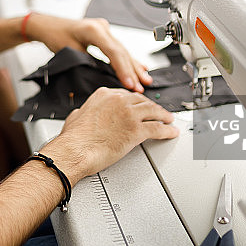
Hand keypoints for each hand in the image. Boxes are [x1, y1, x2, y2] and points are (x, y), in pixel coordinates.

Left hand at [24, 14, 150, 91]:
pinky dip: (127, 60)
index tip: (130, 84)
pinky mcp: (104, 34)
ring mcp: (104, 29)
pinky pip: (118, 49)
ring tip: (145, 80)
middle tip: (141, 87)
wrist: (48, 26)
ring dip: (133, 67)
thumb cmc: (54, 36)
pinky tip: (140, 67)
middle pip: (122, 51)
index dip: (124, 70)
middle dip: (132, 71)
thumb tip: (103, 78)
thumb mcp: (70, 52)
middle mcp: (101, 27)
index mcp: (93, 29)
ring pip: (123, 50)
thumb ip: (88, 63)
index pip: (114, 52)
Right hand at [42, 87, 178, 183]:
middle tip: (158, 112)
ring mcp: (129, 114)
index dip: (137, 102)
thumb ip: (85, 111)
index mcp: (104, 95)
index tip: (140, 105)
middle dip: (152, 107)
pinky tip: (171, 132)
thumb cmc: (74, 138)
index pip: (126, 95)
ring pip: (153, 111)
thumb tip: (85, 112)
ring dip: (163, 116)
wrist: (76, 150)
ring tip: (169, 120)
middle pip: (142, 101)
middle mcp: (118, 101)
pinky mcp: (136, 130)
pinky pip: (157, 128)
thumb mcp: (76, 116)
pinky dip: (167, 130)